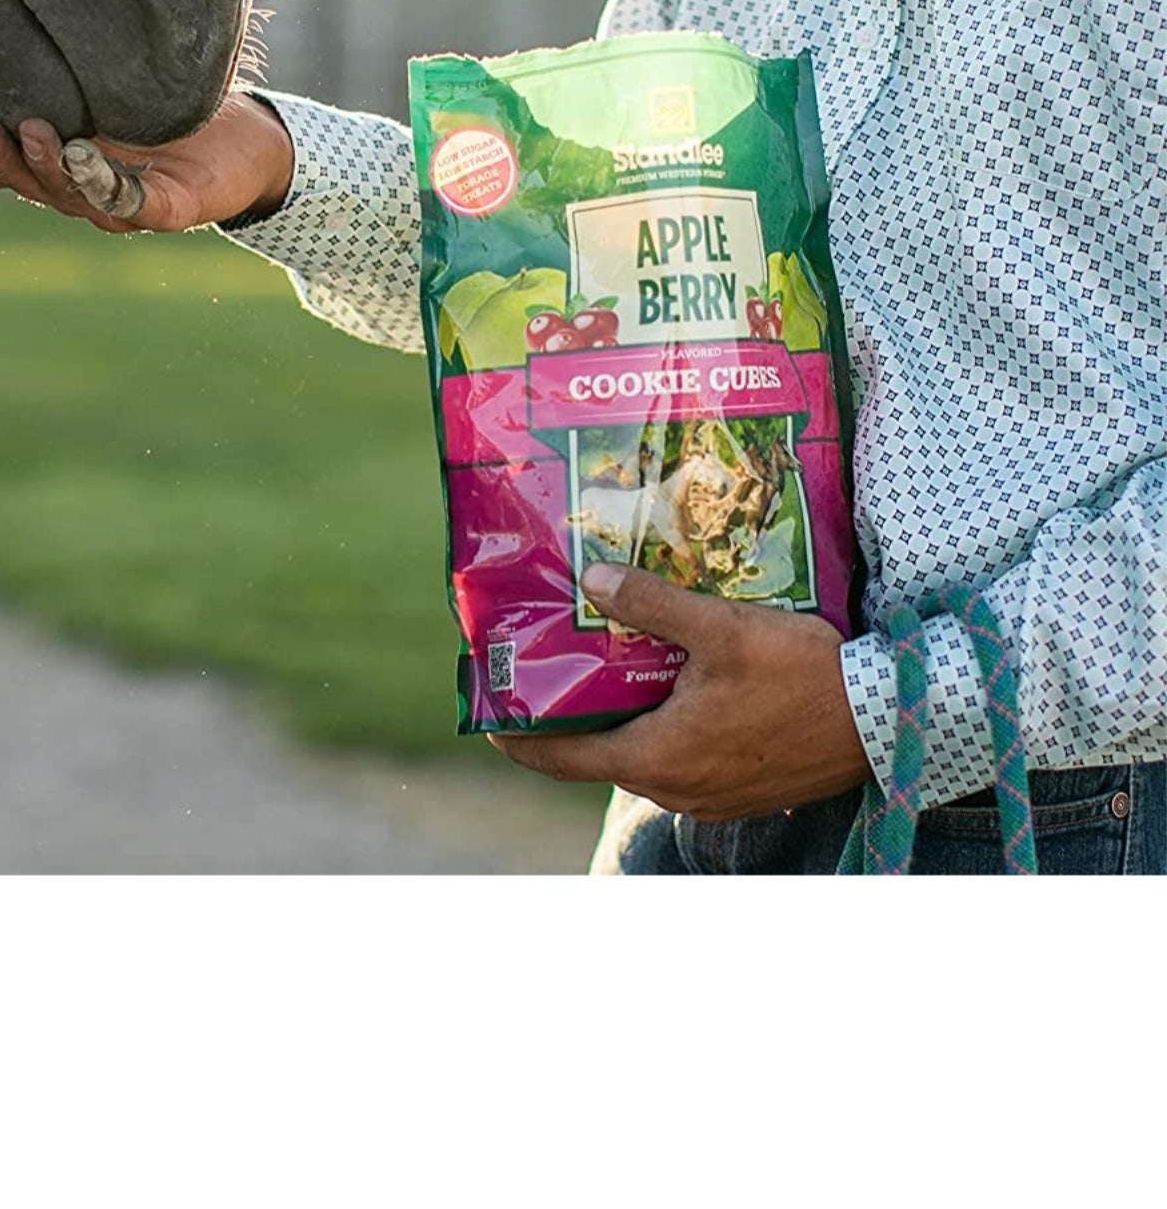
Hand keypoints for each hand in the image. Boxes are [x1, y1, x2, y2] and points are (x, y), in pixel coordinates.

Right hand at [0, 91, 294, 234]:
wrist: (254, 135)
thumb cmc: (181, 104)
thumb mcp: (116, 79)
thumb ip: (74, 63)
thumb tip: (21, 0)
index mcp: (67, 164)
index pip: (9, 170)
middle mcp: (89, 190)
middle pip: (31, 185)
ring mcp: (129, 204)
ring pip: (73, 195)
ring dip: (44, 167)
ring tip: (26, 130)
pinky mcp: (172, 210)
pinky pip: (132, 199)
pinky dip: (103, 181)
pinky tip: (82, 154)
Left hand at [489, 563, 871, 821]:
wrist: (889, 721)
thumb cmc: (805, 676)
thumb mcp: (722, 627)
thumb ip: (651, 603)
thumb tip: (591, 580)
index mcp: (658, 758)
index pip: (561, 758)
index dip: (518, 736)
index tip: (488, 714)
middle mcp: (676, 789)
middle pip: (599, 755)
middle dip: (570, 715)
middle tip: (547, 668)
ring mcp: (711, 796)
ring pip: (643, 757)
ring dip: (621, 719)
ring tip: (604, 665)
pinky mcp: (742, 790)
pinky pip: (682, 761)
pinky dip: (662, 728)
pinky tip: (669, 684)